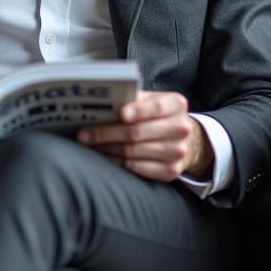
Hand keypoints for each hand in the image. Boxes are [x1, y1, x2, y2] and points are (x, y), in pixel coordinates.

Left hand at [76, 91, 213, 181]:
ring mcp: (176, 152)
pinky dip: (116, 161)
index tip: (120, 113)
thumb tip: (103, 101)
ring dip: (106, 148)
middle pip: (138, 132)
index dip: (137, 110)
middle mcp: (180, 128)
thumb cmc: (160, 116)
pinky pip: (136, 168)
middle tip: (84, 134)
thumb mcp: (153, 100)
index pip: (156, 107)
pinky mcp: (170, 171)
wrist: (187, 141)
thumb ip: (134, 99)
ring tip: (89, 144)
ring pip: (133, 152)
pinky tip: (104, 155)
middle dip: (106, 133)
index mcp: (176, 105)